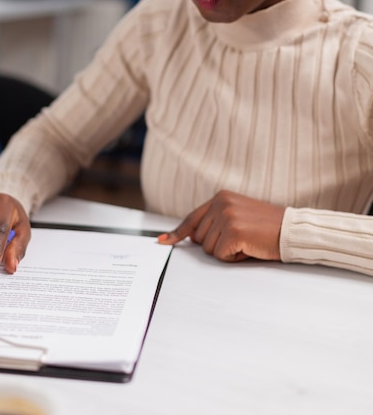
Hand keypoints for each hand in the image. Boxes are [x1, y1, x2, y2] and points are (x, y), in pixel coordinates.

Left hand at [158, 190, 284, 262]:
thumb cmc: (268, 227)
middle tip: (241, 239)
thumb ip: (216, 221)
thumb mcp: (238, 216)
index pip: (192, 218)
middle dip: (217, 245)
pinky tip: (249, 248)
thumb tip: (190, 238)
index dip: (177, 233)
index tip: (163, 242)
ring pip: (209, 249)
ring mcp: (227, 216)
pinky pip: (221, 256)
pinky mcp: (233, 231)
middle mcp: (221, 203)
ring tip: (247, 242)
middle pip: (200, 238)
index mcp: (221, 197)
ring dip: (228, 251)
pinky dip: (235, 258)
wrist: (292, 230)